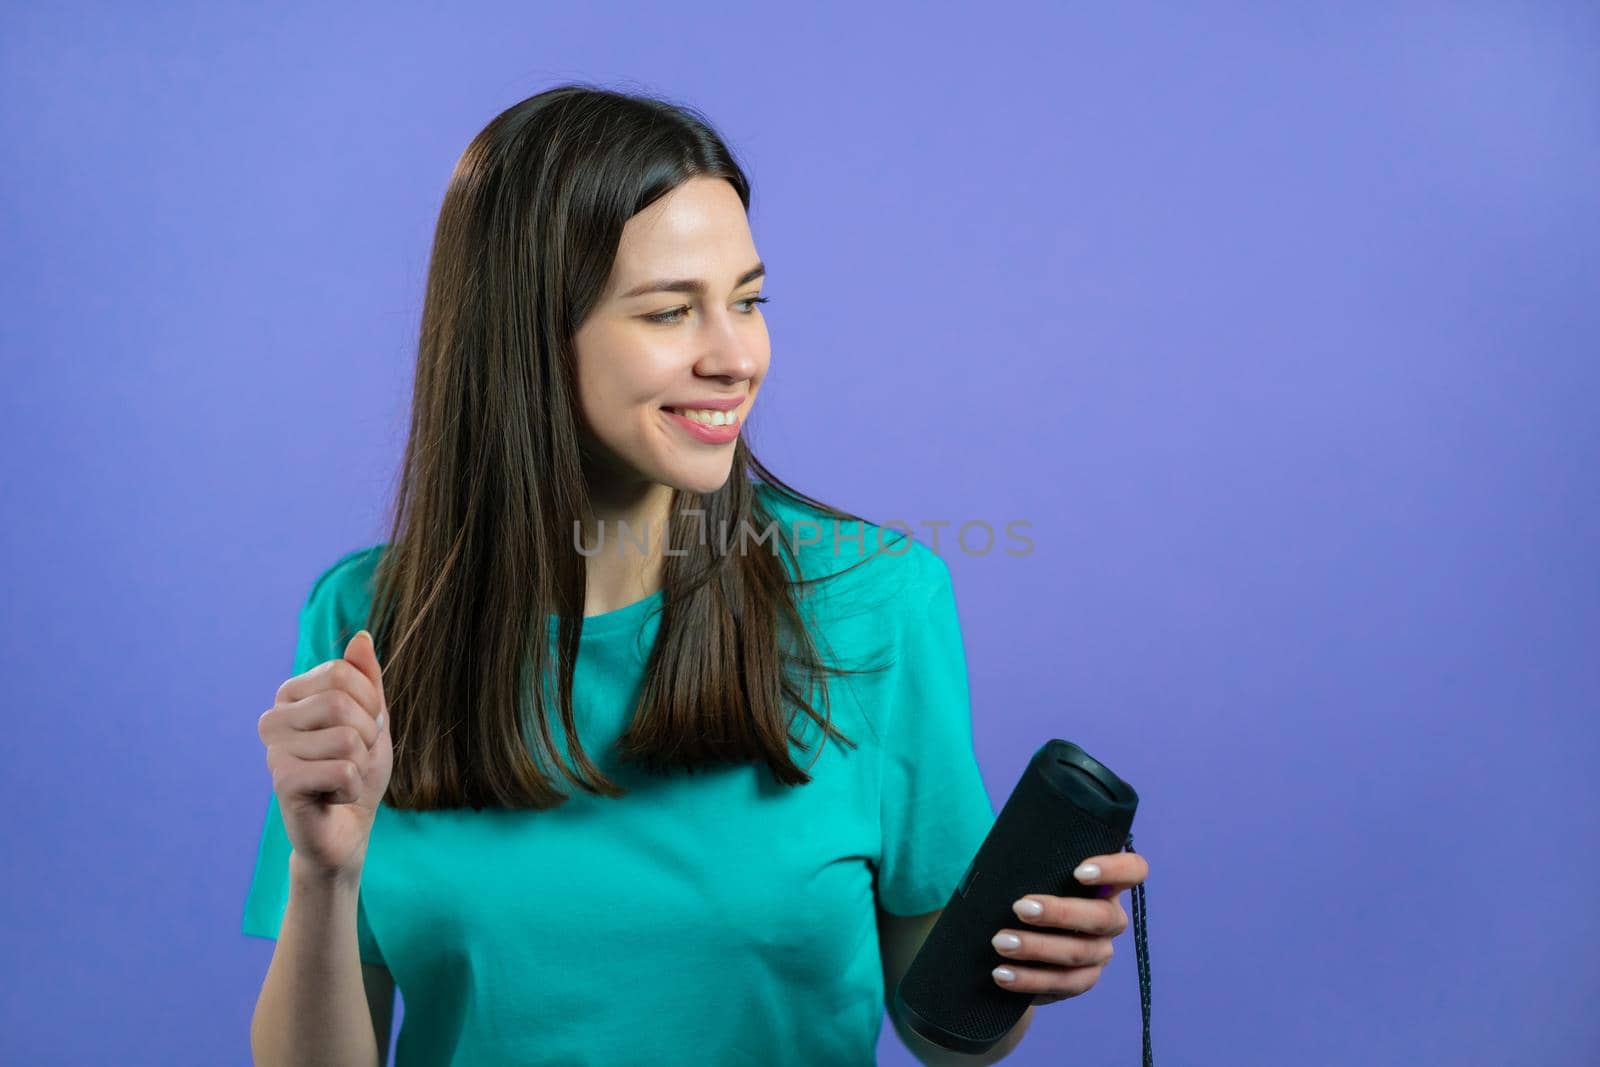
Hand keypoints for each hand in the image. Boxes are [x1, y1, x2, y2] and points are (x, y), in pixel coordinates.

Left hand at [988, 851, 1149, 1005]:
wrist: (1018, 940)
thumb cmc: (1026, 892)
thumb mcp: (1034, 873)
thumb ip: (1034, 862)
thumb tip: (1005, 852)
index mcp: (1105, 884)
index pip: (1132, 870)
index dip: (1115, 870)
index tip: (1078, 871)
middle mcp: (1110, 919)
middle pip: (1101, 917)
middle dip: (1060, 913)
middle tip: (1019, 908)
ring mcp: (1099, 952)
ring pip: (1078, 953)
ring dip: (1037, 947)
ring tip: (1001, 942)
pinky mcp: (1081, 980)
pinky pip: (1062, 983)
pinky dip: (1029, 979)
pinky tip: (1002, 973)